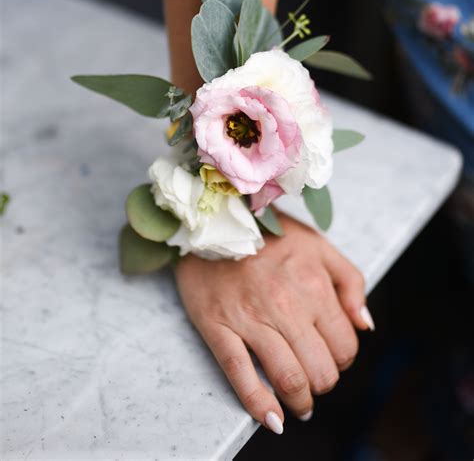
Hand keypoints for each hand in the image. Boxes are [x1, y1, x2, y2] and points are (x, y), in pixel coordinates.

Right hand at [174, 212, 373, 433]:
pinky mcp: (219, 328)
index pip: (345, 347)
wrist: (214, 223)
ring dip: (300, 402)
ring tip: (299, 403)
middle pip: (320, 371)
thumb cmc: (269, 235)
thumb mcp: (319, 245)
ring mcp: (250, 319)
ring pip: (289, 380)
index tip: (331, 356)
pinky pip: (241, 376)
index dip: (342, 359)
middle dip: (323, 383)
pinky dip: (260, 406)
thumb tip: (365, 326)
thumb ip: (350, 282)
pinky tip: (272, 418)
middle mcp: (286, 306)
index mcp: (313, 285)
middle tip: (315, 378)